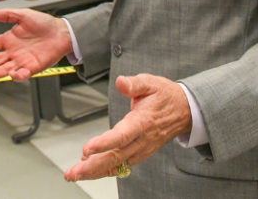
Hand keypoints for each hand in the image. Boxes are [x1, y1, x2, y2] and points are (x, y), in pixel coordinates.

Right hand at [0, 9, 73, 80]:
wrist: (62, 32)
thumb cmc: (45, 23)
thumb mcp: (25, 15)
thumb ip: (8, 14)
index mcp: (10, 39)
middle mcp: (14, 51)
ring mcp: (22, 60)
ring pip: (6, 68)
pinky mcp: (32, 67)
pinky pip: (23, 73)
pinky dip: (17, 75)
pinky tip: (12, 74)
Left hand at [67, 74, 193, 180]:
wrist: (184, 111)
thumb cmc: (166, 96)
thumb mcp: (151, 83)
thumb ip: (134, 83)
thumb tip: (120, 82)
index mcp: (142, 122)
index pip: (121, 136)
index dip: (104, 144)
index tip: (87, 149)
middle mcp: (142, 140)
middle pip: (116, 157)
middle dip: (92, 166)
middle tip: (73, 172)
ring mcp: (141, 149)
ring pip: (116, 165)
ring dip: (95, 172)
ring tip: (74, 175)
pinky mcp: (139, 154)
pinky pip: (121, 166)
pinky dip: (104, 170)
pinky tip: (89, 172)